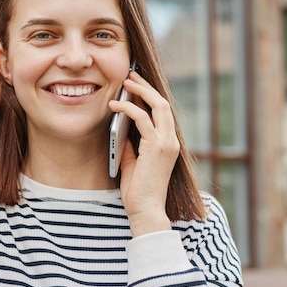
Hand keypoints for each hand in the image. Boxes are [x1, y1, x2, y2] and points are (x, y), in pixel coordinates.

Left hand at [108, 71, 176, 236]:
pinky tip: (115, 106)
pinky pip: (142, 119)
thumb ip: (130, 144)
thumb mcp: (132, 162)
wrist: (145, 210)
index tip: (135, 85)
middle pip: (162, 103)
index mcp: (168, 144)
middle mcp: (171, 141)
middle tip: (130, 76)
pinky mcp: (156, 147)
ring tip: (125, 83)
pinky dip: (128, 108)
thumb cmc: (138, 191)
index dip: (149, 95)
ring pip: (158, 106)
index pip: (162, 112)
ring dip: (140, 91)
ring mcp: (166, 143)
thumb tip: (121, 127)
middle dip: (146, 87)